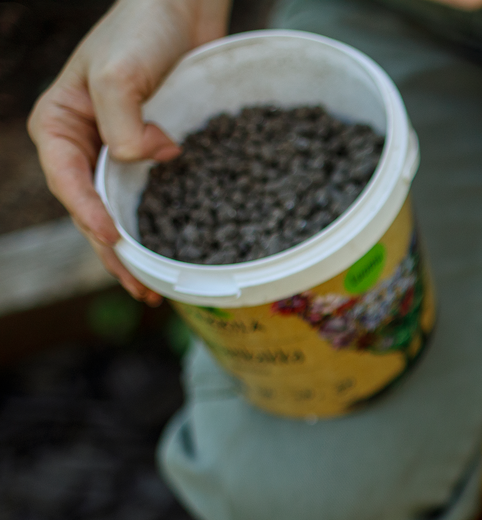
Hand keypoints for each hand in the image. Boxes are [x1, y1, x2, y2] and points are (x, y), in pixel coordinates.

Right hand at [28, 0, 229, 304]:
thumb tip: (142, 160)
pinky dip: (158, 224)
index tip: (113, 240)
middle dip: (112, 251)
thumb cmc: (141, 29)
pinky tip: (174, 254)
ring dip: (135, 250)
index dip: (89, 214)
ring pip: (118, 210)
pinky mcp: (148, 152)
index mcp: (58, 124)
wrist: (180, 7)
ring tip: (155, 288)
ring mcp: (114, 150)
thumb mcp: (120, 72)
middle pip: (91, 208)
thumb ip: (122, 121)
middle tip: (141, 287)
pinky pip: (148, 196)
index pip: (68, 180)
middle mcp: (81, 143)